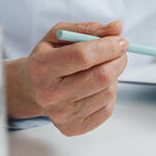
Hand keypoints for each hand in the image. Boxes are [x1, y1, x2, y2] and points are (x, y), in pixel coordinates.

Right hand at [5, 21, 128, 135]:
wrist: (33, 89)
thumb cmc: (50, 57)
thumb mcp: (62, 35)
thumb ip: (89, 29)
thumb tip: (117, 28)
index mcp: (42, 67)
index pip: (83, 56)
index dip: (108, 46)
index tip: (122, 40)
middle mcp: (49, 94)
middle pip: (101, 77)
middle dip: (119, 60)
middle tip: (121, 52)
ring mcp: (61, 114)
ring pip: (108, 91)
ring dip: (113, 77)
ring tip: (100, 70)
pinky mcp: (73, 128)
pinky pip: (107, 108)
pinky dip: (109, 94)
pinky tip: (96, 88)